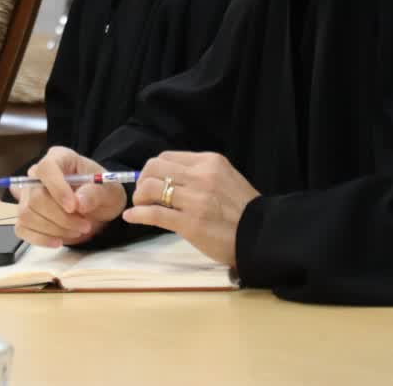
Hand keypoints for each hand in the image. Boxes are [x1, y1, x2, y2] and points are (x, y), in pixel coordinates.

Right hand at [12, 146, 126, 248]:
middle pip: (35, 196)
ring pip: (27, 214)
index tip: (73, 207)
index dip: (57, 188)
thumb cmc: (102, 191)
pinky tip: (58, 241)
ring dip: (53, 229)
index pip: (46, 169)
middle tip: (85, 226)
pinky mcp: (26, 214)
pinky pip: (22, 228)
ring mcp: (28, 194)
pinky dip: (40, 239)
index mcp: (59, 158)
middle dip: (60, 217)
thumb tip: (79, 203)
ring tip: (77, 231)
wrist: (99, 206)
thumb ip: (95, 193)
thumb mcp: (108, 190)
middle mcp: (38, 174)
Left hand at [123, 151, 259, 267]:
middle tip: (142, 195)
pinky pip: (154, 214)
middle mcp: (200, 176)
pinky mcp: (189, 223)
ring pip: (150, 188)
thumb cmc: (243, 210)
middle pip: (154, 167)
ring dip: (138, 197)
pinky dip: (137, 214)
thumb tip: (169, 178)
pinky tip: (131, 217)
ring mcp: (194, 199)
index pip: (167, 157)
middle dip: (142, 180)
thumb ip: (200, 174)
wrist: (260, 235)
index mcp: (209, 162)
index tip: (150, 181)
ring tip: (139, 206)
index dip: (153, 169)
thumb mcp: (225, 178)